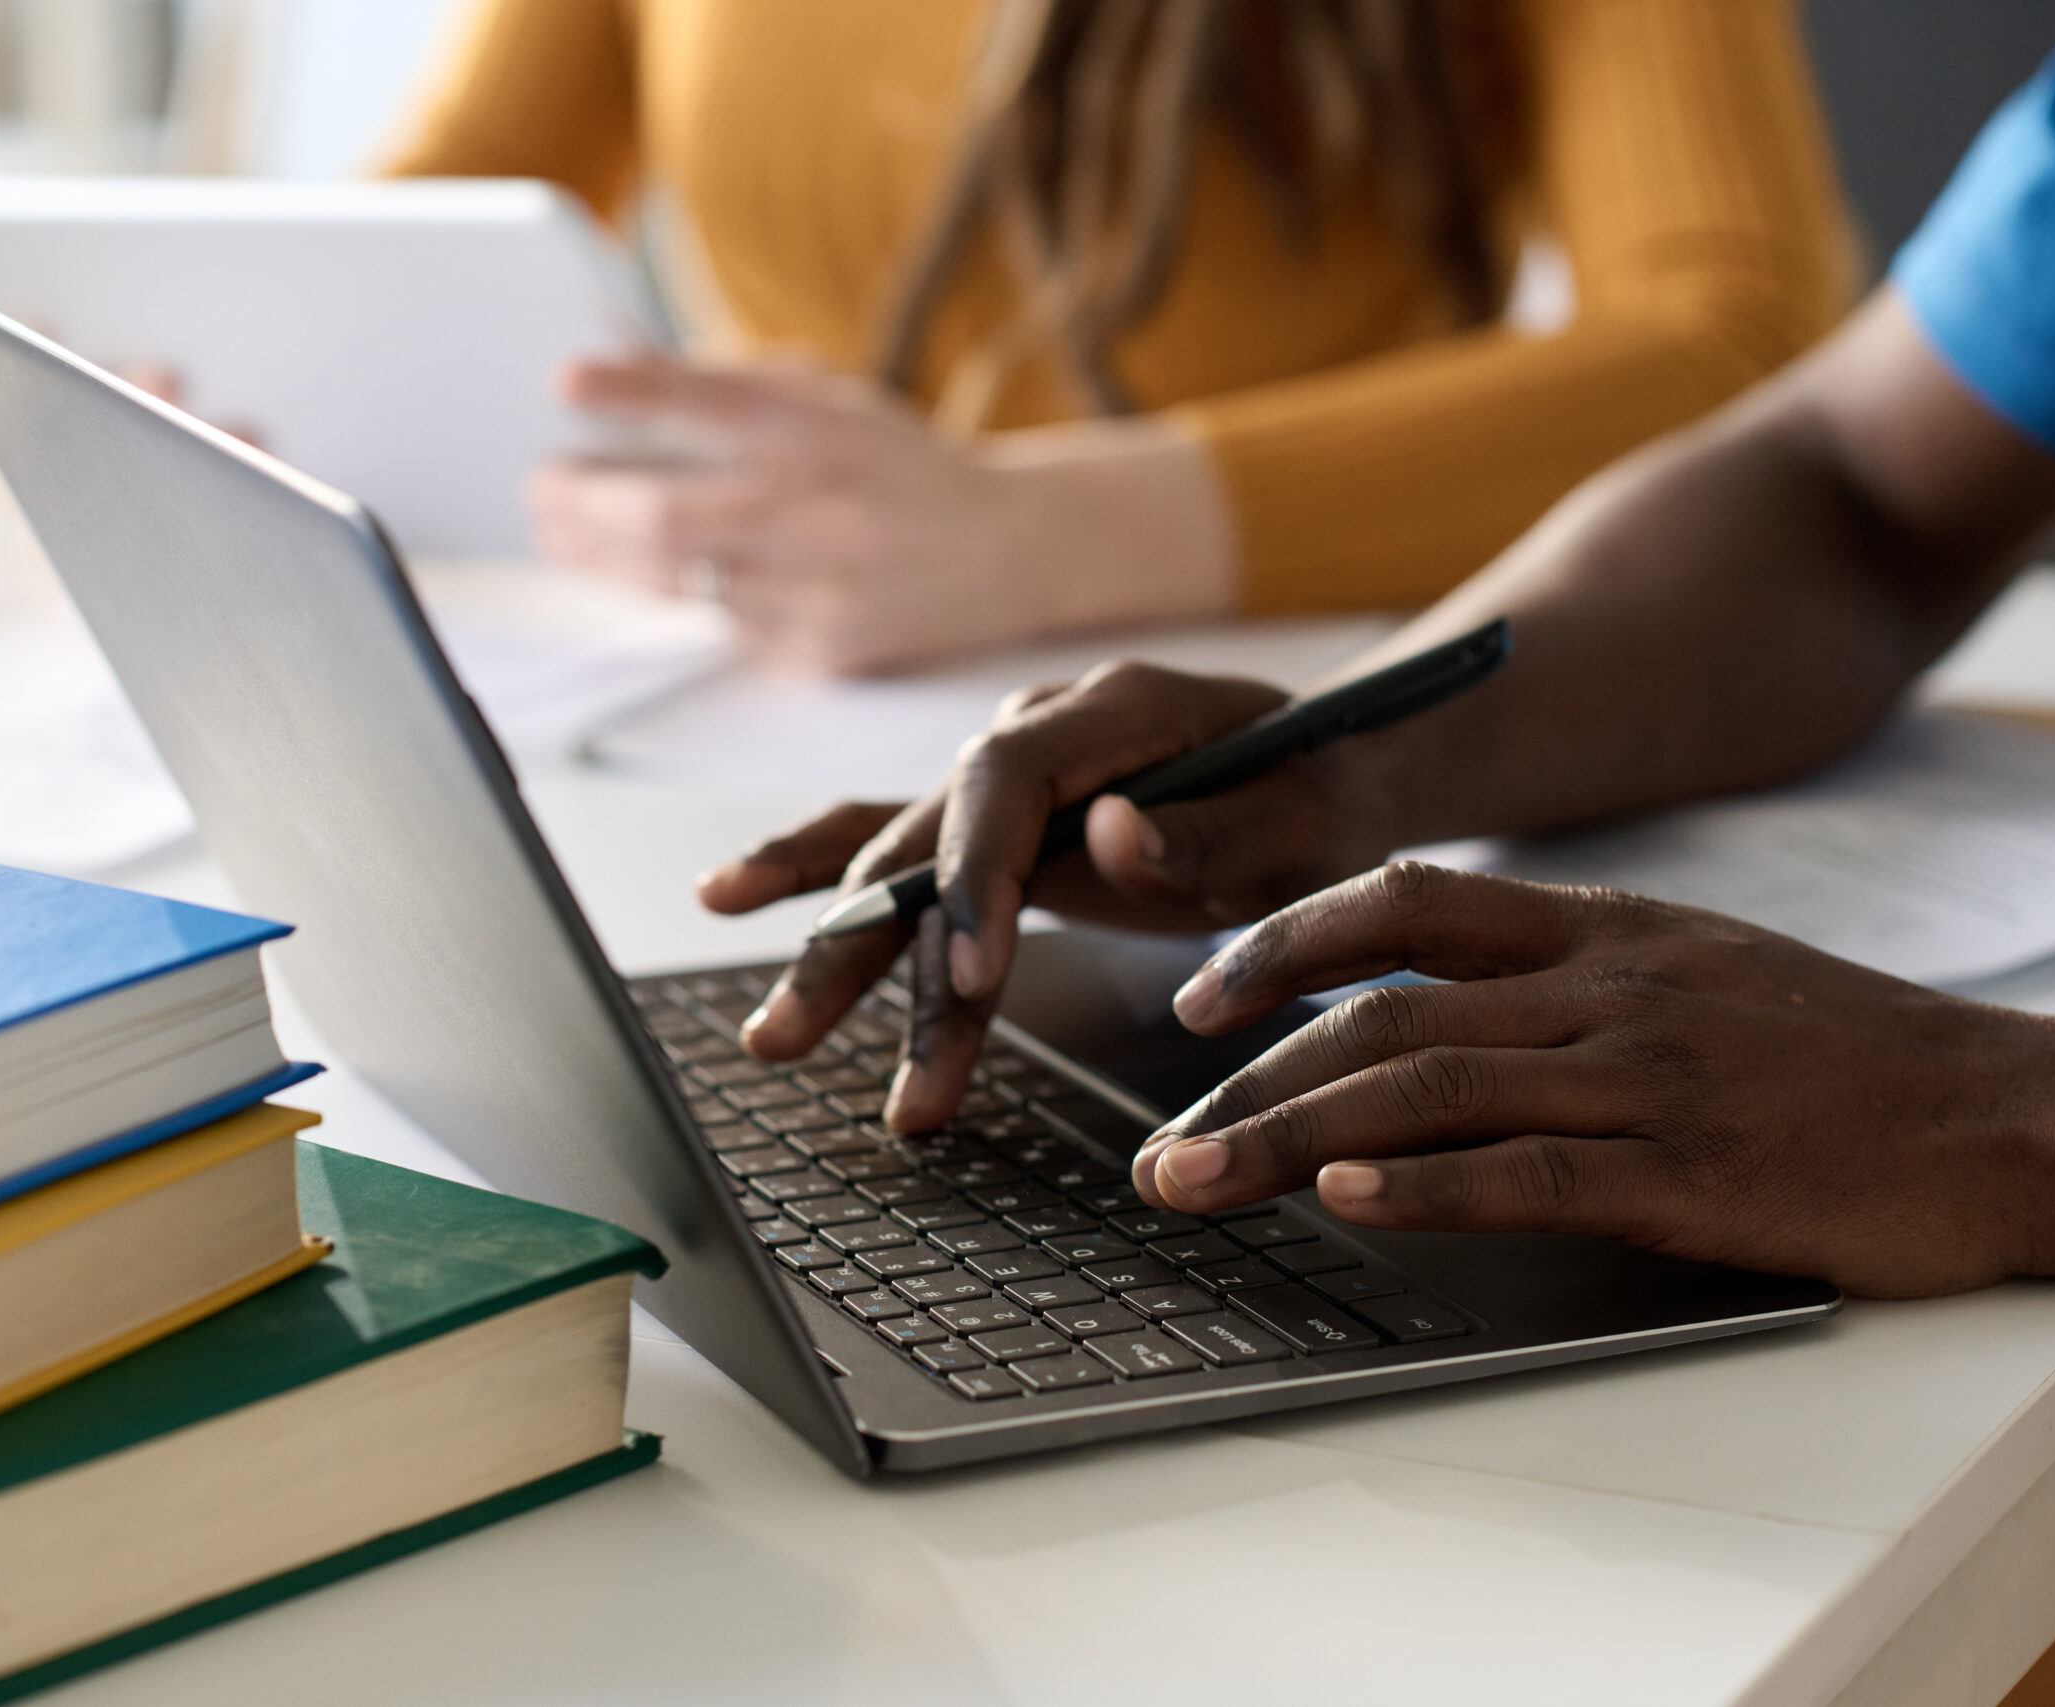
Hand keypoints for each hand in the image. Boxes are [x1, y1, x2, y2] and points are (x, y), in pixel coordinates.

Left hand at [531, 352, 1232, 674]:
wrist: (1011, 551)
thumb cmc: (898, 467)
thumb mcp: (832, 401)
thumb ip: (731, 381)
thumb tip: (614, 358)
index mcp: (829, 429)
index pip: (714, 402)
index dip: (633, 390)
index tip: (566, 380)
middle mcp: (826, 510)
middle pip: (671, 517)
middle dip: (588, 504)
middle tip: (543, 486)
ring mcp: (826, 589)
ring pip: (683, 583)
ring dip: (608, 558)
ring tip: (563, 531)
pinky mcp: (825, 651)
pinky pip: (724, 627)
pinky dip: (685, 598)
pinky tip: (656, 577)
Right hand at [695, 660, 1403, 1130]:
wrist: (1329, 766)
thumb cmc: (1320, 797)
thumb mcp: (1302, 822)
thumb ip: (1209, 835)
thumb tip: (1109, 833)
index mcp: (1112, 709)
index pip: (1007, 786)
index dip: (978, 879)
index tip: (976, 976)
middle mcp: (1033, 728)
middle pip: (928, 836)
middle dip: (869, 949)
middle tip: (812, 1046)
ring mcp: (1001, 770)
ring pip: (895, 857)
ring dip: (835, 949)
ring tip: (774, 1040)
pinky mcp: (988, 820)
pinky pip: (887, 839)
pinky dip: (810, 869)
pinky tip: (726, 896)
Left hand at [1132, 862, 2054, 1297]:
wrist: (2012, 1113)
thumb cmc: (1852, 1054)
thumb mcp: (1703, 970)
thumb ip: (1573, 980)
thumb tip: (1439, 1019)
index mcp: (1603, 930)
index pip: (1403, 904)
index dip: (1283, 941)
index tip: (1198, 991)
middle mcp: (1604, 987)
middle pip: (1381, 1013)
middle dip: (1248, 1073)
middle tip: (1156, 1136)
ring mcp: (1643, 1073)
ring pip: (1423, 1088)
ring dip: (1287, 1139)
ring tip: (1191, 1180)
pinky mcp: (1686, 1170)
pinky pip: (1528, 1169)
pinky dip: (1424, 1187)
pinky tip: (1345, 1202)